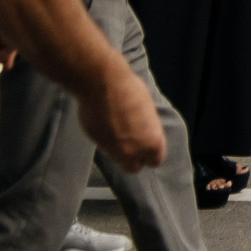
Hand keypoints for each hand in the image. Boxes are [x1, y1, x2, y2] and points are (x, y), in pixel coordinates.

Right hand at [75, 58, 166, 172]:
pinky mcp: (95, 143)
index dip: (150, 154)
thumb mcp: (148, 111)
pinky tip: (107, 125)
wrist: (102, 84)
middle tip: (131, 143)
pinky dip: (106, 141)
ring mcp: (112, 150)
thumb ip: (147, 130)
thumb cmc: (130, 91)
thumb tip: (143, 134)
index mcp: (153, 143)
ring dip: (119, 149)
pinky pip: (104, 147)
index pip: (155, 161)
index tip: (146, 147)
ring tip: (118, 128)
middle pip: (134, 167)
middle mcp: (133, 151)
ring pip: (118, 158)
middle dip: (133, 158)